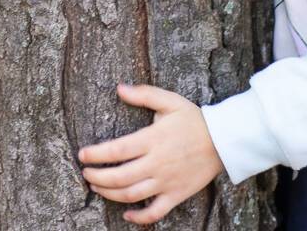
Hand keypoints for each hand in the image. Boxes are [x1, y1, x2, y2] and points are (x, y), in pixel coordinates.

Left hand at [78, 84, 224, 224]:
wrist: (223, 141)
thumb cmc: (194, 120)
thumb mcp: (170, 101)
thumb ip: (144, 94)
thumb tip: (119, 88)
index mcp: (152, 139)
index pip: (117, 150)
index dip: (96, 155)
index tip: (82, 155)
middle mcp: (157, 163)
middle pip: (119, 177)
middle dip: (97, 177)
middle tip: (86, 173)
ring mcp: (166, 181)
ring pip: (131, 195)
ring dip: (109, 194)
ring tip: (97, 187)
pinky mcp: (176, 194)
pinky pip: (155, 212)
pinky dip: (139, 217)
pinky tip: (127, 213)